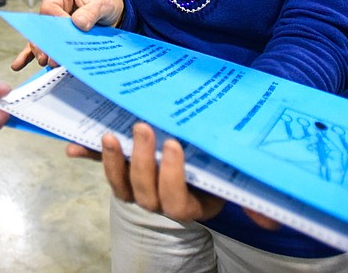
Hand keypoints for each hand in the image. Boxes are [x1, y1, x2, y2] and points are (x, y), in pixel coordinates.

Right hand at [10, 0, 123, 70]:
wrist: (113, 13)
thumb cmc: (107, 3)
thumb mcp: (103, 4)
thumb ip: (91, 12)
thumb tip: (78, 24)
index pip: (50, 7)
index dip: (54, 22)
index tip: (64, 36)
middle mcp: (53, 6)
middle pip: (41, 25)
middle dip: (44, 42)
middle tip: (50, 58)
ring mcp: (52, 22)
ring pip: (40, 37)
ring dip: (40, 51)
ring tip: (44, 62)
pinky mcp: (54, 36)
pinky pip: (41, 45)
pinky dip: (30, 56)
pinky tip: (18, 65)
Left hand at [87, 123, 280, 229]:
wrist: (193, 152)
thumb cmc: (217, 163)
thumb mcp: (233, 178)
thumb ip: (251, 198)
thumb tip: (273, 220)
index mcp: (191, 202)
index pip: (178, 201)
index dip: (173, 177)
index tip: (175, 145)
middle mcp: (161, 200)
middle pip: (146, 191)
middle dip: (143, 160)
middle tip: (143, 127)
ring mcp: (138, 188)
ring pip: (122, 184)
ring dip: (113, 161)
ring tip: (111, 134)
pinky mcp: (121, 174)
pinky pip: (104, 169)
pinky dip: (89, 156)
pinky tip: (74, 146)